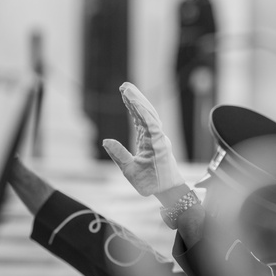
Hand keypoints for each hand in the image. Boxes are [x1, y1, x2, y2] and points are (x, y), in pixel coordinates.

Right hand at [102, 82, 184, 196]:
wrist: (169, 190)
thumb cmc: (151, 184)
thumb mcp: (131, 173)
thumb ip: (119, 156)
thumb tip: (106, 141)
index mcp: (154, 143)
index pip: (146, 119)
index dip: (136, 105)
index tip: (127, 93)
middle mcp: (157, 137)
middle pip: (148, 112)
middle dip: (136, 98)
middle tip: (124, 86)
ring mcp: (156, 137)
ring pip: (147, 115)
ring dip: (137, 103)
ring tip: (125, 91)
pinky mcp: (153, 140)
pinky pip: (146, 122)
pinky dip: (138, 113)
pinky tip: (130, 105)